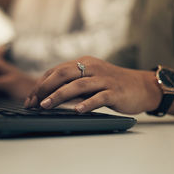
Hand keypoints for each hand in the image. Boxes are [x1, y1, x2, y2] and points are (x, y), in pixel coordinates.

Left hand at [25, 56, 161, 113]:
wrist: (143, 87)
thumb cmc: (114, 85)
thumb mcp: (92, 79)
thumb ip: (74, 84)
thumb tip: (49, 96)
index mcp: (84, 63)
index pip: (56, 71)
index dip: (41, 84)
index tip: (29, 99)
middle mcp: (92, 67)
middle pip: (63, 73)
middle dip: (44, 88)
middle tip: (33, 102)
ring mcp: (104, 79)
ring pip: (78, 84)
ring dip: (59, 95)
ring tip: (46, 106)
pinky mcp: (116, 91)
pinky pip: (99, 97)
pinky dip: (87, 103)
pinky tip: (77, 110)